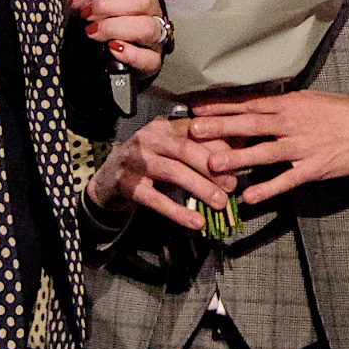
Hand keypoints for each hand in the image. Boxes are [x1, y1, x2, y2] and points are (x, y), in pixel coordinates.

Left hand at [65, 0, 163, 78]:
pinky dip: (130, 54)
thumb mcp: (88, 2)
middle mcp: (151, 7)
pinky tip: (112, 49)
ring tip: (93, 32)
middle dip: (107, 6)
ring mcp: (155, 33)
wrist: (104, 54)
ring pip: (147, 27)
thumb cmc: (102, 21)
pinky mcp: (153, 58)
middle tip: (87, 14)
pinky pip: (149, 57)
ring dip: (115, 28)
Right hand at [88, 113, 235, 218]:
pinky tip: (197, 222)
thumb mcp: (172, 151)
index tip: (239, 161)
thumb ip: (200, 149)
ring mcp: (136, 160)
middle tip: (232, 185)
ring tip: (220, 203)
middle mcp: (149, 138)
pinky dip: (179, 212)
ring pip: (173, 172)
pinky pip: (156, 199)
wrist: (108, 180)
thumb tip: (240, 152)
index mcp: (165, 126)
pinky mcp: (127, 184)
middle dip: (213, 168)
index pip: (197, 131)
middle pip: (186, 149)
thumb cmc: (150, 164)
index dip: (220, 146)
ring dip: (201, 188)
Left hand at [185, 92, 348, 206]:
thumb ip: (281, 105)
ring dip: (239, 158)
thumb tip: (252, 106)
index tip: (196, 108)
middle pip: (251, 124)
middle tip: (194, 131)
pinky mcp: (315, 167)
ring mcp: (304, 146)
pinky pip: (288, 179)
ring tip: (213, 163)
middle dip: (221, 127)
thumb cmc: (342, 112)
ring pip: (266, 152)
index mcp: (291, 103)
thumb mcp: (310, 100)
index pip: (249, 103)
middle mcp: (294, 122)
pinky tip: (250, 197)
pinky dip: (268, 188)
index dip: (221, 106)